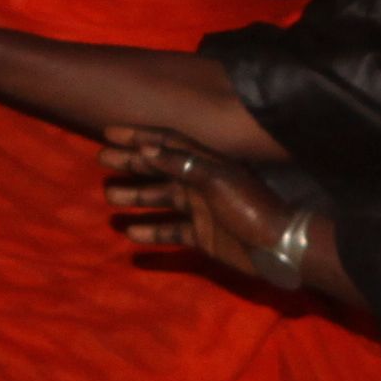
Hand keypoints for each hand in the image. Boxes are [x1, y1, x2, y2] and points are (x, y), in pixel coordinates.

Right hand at [102, 127, 336, 295]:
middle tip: (101, 160)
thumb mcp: (217, 180)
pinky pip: (171, 232)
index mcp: (207, 163)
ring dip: (136, 197)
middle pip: (159, 170)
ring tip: (109, 196)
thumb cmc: (251, 208)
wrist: (279, 247)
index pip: (167, 143)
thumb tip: (147, 148)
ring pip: (161, 200)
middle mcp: (201, 183)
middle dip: (131, 164)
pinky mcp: (202, 237)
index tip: (109, 133)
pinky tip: (130, 234)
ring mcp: (201, 210)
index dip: (139, 136)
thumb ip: (182, 163)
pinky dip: (152, 232)